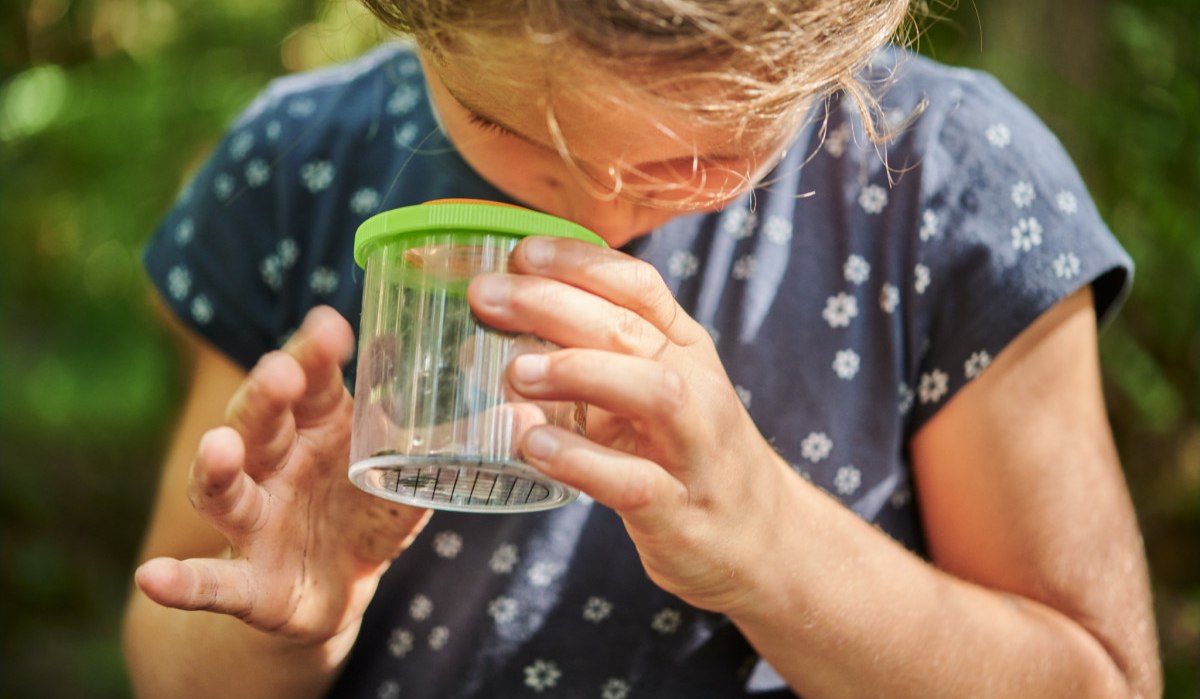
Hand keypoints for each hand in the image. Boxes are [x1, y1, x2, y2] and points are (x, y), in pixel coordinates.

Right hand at [134, 307, 430, 643]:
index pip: (311, 382)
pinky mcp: (248, 582)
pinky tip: (152, 578)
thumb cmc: (370, 511)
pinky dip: (181, 582)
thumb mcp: (408, 475)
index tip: (331, 326)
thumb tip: (515, 402)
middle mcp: (277, 464)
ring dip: (216, 468)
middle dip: (267, 394)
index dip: (314, 355)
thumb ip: (440, 441)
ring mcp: (257, 521)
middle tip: (281, 372)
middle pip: (261, 421)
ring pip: (227, 490)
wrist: (338, 588)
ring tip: (216, 448)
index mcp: (320, 429)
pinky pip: (211, 583)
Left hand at [467, 237, 791, 612]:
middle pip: (630, 329)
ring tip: (515, 372)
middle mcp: (696, 389)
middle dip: (554, 304)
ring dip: (578, 372)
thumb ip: (590, 361)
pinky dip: (581, 461)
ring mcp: (693, 451)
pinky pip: (632, 482)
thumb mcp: (652, 395)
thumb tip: (495, 336)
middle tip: (486, 297)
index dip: (579, 261)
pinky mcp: (679, 511)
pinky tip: (534, 446)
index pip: (638, 285)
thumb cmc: (686, 457)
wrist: (763, 541)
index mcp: (685, 350)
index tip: (520, 252)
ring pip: (651, 393)